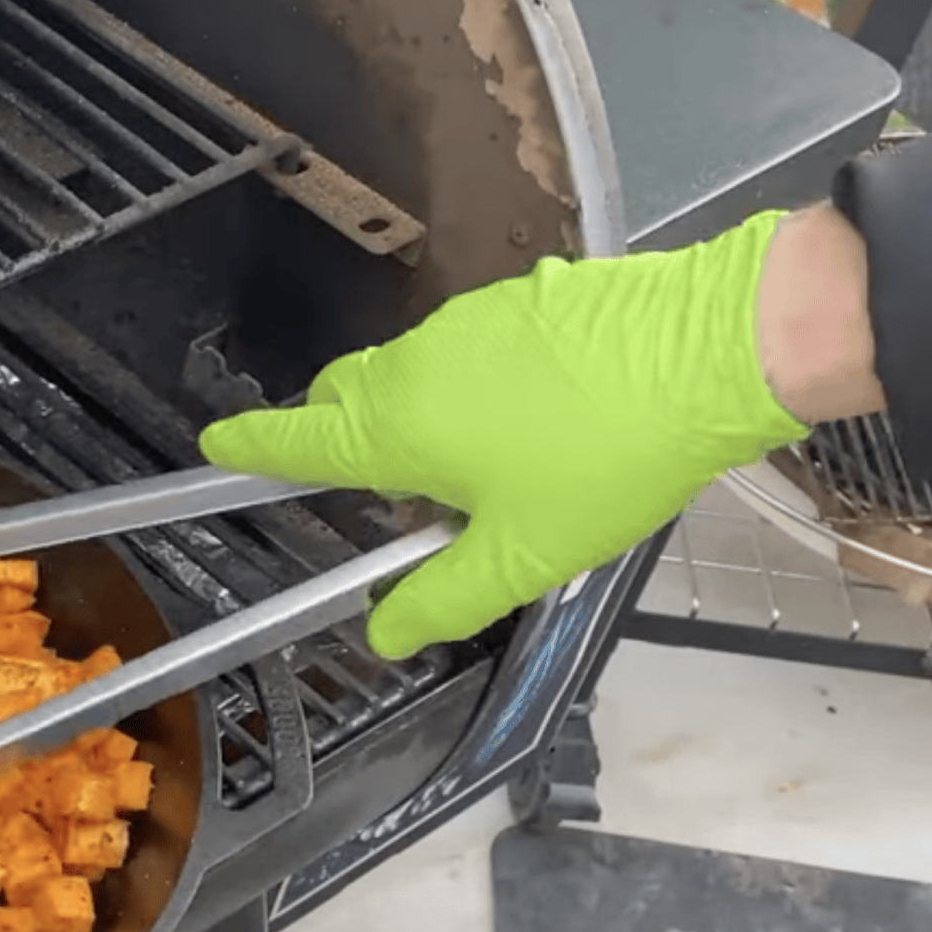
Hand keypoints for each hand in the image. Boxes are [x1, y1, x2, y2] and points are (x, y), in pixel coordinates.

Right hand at [200, 208, 839, 658]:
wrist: (714, 347)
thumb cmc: (612, 457)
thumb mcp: (525, 556)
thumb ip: (443, 599)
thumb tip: (385, 631)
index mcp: (394, 429)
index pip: (292, 442)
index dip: (248, 450)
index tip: (217, 449)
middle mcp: (413, 365)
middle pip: (340, 403)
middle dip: (340, 442)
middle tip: (389, 496)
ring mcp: (468, 324)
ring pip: (407, 375)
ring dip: (419, 418)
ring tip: (490, 470)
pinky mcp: (521, 300)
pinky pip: (467, 348)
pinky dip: (474, 385)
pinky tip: (540, 420)